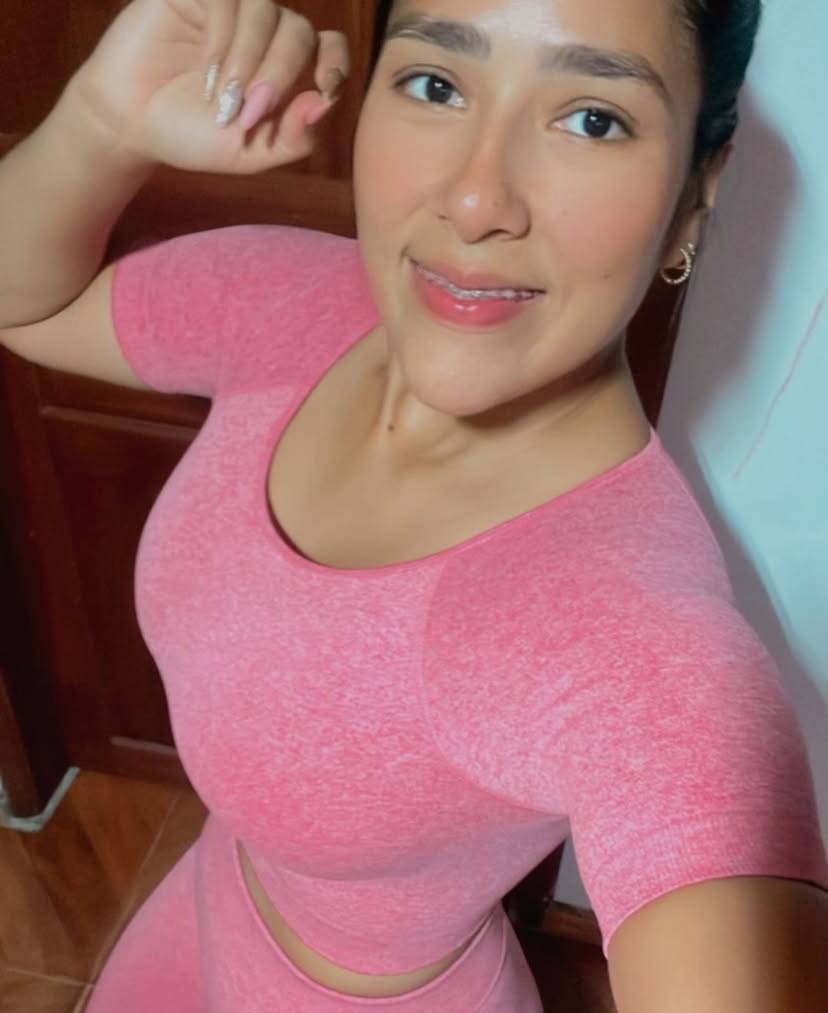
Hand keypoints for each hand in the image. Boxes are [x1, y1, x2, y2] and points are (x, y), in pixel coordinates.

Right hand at [69, 0, 348, 173]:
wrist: (133, 123)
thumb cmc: (194, 137)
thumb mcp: (252, 153)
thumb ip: (295, 137)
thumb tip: (325, 103)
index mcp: (288, 68)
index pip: (331, 47)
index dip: (336, 62)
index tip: (326, 88)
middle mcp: (266, 33)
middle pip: (299, 32)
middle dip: (279, 75)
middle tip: (249, 113)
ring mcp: (233, 10)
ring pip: (266, 9)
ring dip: (249, 59)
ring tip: (223, 101)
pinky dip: (222, 39)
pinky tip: (207, 77)